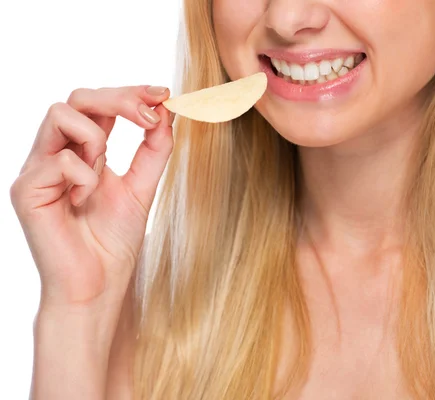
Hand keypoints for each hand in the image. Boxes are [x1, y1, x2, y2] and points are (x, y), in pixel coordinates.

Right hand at [10, 85, 173, 309]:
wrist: (98, 286)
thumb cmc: (114, 242)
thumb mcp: (143, 187)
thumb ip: (154, 150)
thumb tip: (166, 110)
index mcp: (83, 151)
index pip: (100, 105)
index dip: (130, 92)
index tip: (163, 93)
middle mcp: (57, 153)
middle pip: (78, 98)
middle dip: (120, 99)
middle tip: (151, 114)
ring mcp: (38, 169)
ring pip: (59, 114)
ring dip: (97, 138)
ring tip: (104, 174)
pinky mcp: (26, 189)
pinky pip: (59, 159)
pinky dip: (85, 176)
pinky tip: (84, 202)